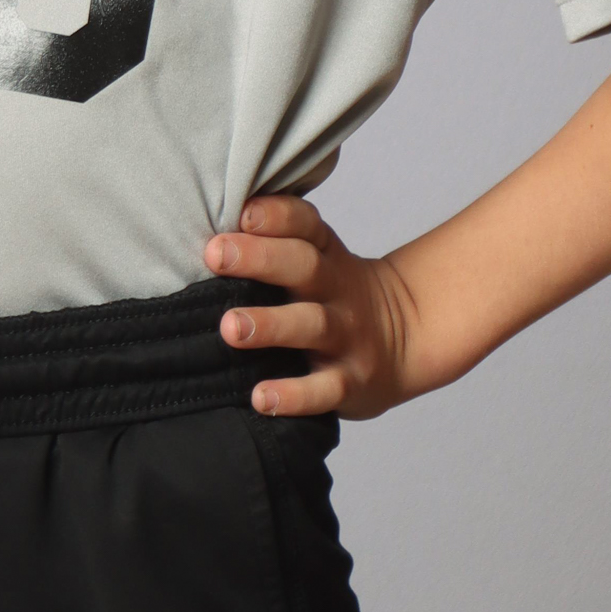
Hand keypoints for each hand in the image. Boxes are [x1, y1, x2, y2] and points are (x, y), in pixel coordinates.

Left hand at [205, 194, 421, 419]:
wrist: (404, 336)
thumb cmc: (333, 291)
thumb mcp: (318, 256)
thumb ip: (272, 242)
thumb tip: (206, 235)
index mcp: (324, 253)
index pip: (305, 224)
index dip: (277, 216)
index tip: (243, 214)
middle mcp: (336, 288)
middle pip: (303, 265)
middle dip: (260, 258)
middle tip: (215, 255)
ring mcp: (346, 336)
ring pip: (310, 325)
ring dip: (270, 325)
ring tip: (230, 328)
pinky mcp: (350, 382)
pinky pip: (324, 389)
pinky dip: (294, 395)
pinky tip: (261, 398)